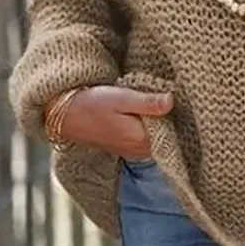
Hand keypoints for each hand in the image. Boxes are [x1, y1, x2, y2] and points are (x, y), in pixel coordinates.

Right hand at [54, 85, 173, 159]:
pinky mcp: (128, 146)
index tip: (177, 96)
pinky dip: (151, 125)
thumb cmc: (93, 104)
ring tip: (156, 100)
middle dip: (171, 117)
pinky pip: (148, 137)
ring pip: (158, 135)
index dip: (178, 112)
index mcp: (141, 139)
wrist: (66, 115)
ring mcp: (134, 151)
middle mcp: (140, 150)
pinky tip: (146, 111)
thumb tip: (171, 101)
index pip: (174, 129)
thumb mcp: (122, 98)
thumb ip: (147, 102)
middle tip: (167, 94)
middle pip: (168, 134)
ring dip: (160, 120)